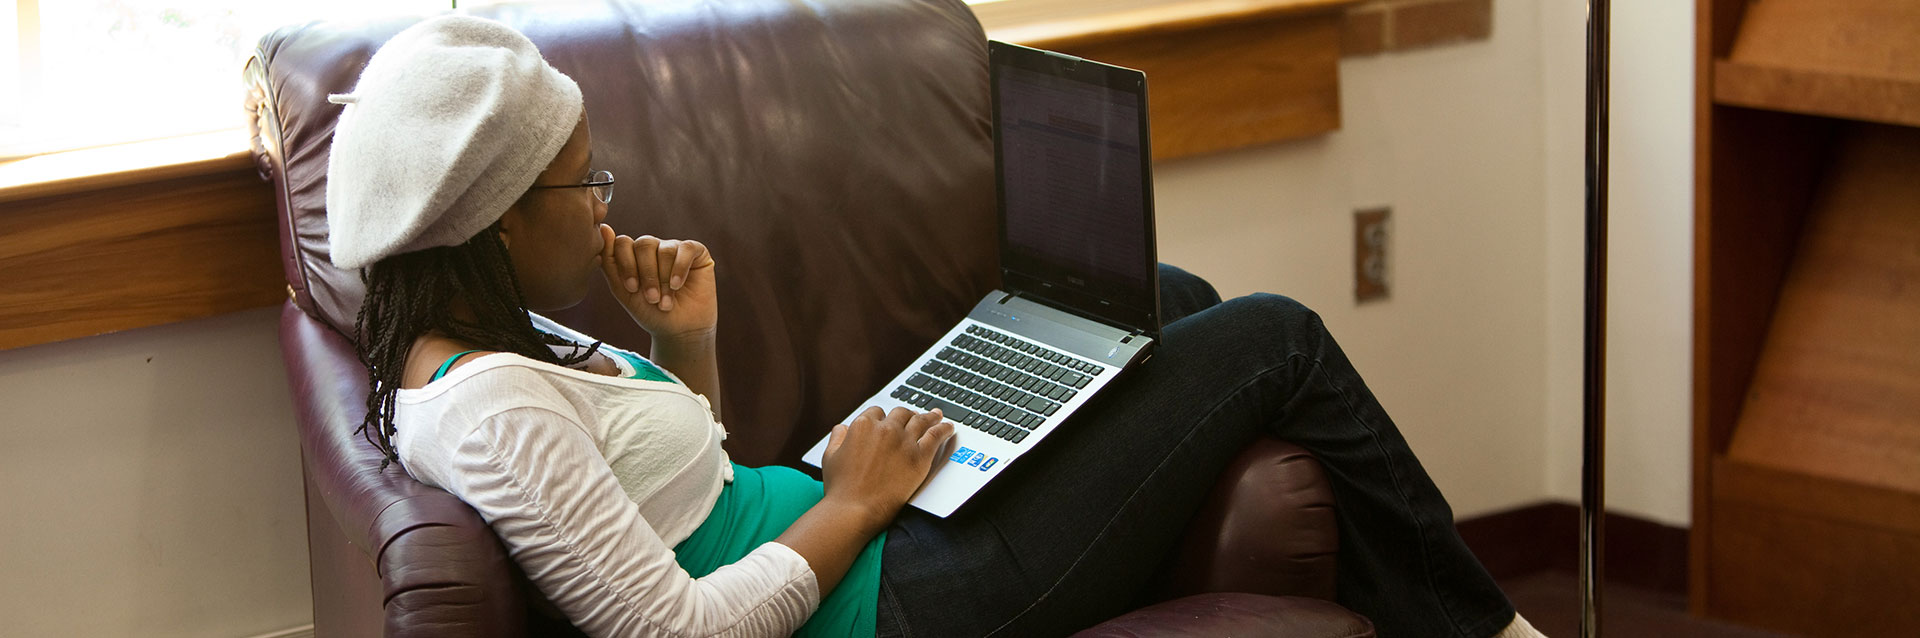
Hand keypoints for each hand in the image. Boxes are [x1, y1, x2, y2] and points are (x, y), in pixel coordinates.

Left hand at [599, 224, 717, 340]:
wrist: (680, 331)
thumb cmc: (651, 313)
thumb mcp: (624, 291)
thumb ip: (610, 262)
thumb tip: (604, 228)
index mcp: (634, 255)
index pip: (623, 243)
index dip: (626, 264)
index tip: (631, 288)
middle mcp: (654, 248)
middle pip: (644, 243)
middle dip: (646, 273)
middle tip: (651, 298)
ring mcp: (675, 248)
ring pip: (665, 250)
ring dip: (663, 279)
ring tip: (665, 301)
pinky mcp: (697, 253)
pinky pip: (686, 249)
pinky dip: (680, 268)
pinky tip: (677, 285)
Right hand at [820, 407, 955, 526]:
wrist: (855, 509)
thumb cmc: (841, 488)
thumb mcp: (830, 456)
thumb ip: (837, 438)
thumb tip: (842, 428)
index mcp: (863, 425)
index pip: (877, 413)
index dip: (884, 418)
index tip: (889, 422)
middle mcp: (885, 429)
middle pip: (901, 414)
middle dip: (907, 415)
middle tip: (915, 417)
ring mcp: (904, 441)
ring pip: (921, 421)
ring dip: (930, 416)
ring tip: (937, 415)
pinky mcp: (919, 456)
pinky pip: (936, 436)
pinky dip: (944, 429)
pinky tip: (949, 427)